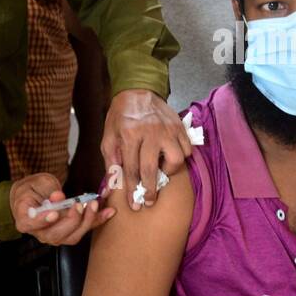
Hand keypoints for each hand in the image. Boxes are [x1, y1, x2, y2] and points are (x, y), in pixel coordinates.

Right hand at [10, 172, 114, 244]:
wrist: (36, 195)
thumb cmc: (34, 189)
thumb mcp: (38, 183)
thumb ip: (47, 190)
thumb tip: (58, 196)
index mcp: (26, 220)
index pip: (31, 224)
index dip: (42, 221)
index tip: (54, 213)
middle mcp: (41, 232)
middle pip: (56, 234)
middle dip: (71, 220)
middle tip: (79, 205)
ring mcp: (56, 235)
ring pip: (72, 236)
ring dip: (87, 221)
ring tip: (95, 205)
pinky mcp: (70, 232)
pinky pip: (84, 229)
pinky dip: (97, 221)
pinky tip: (108, 212)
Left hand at [100, 89, 191, 210]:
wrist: (137, 91)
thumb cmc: (121, 116)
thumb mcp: (108, 136)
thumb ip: (110, 160)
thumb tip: (111, 185)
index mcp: (129, 135)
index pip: (131, 169)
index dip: (133, 189)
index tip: (134, 204)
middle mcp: (150, 133)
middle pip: (152, 168)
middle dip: (151, 189)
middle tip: (149, 201)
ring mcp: (167, 129)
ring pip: (176, 158)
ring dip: (169, 170)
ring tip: (162, 171)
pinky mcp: (179, 126)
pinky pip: (186, 148)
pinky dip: (181, 156)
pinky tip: (170, 156)